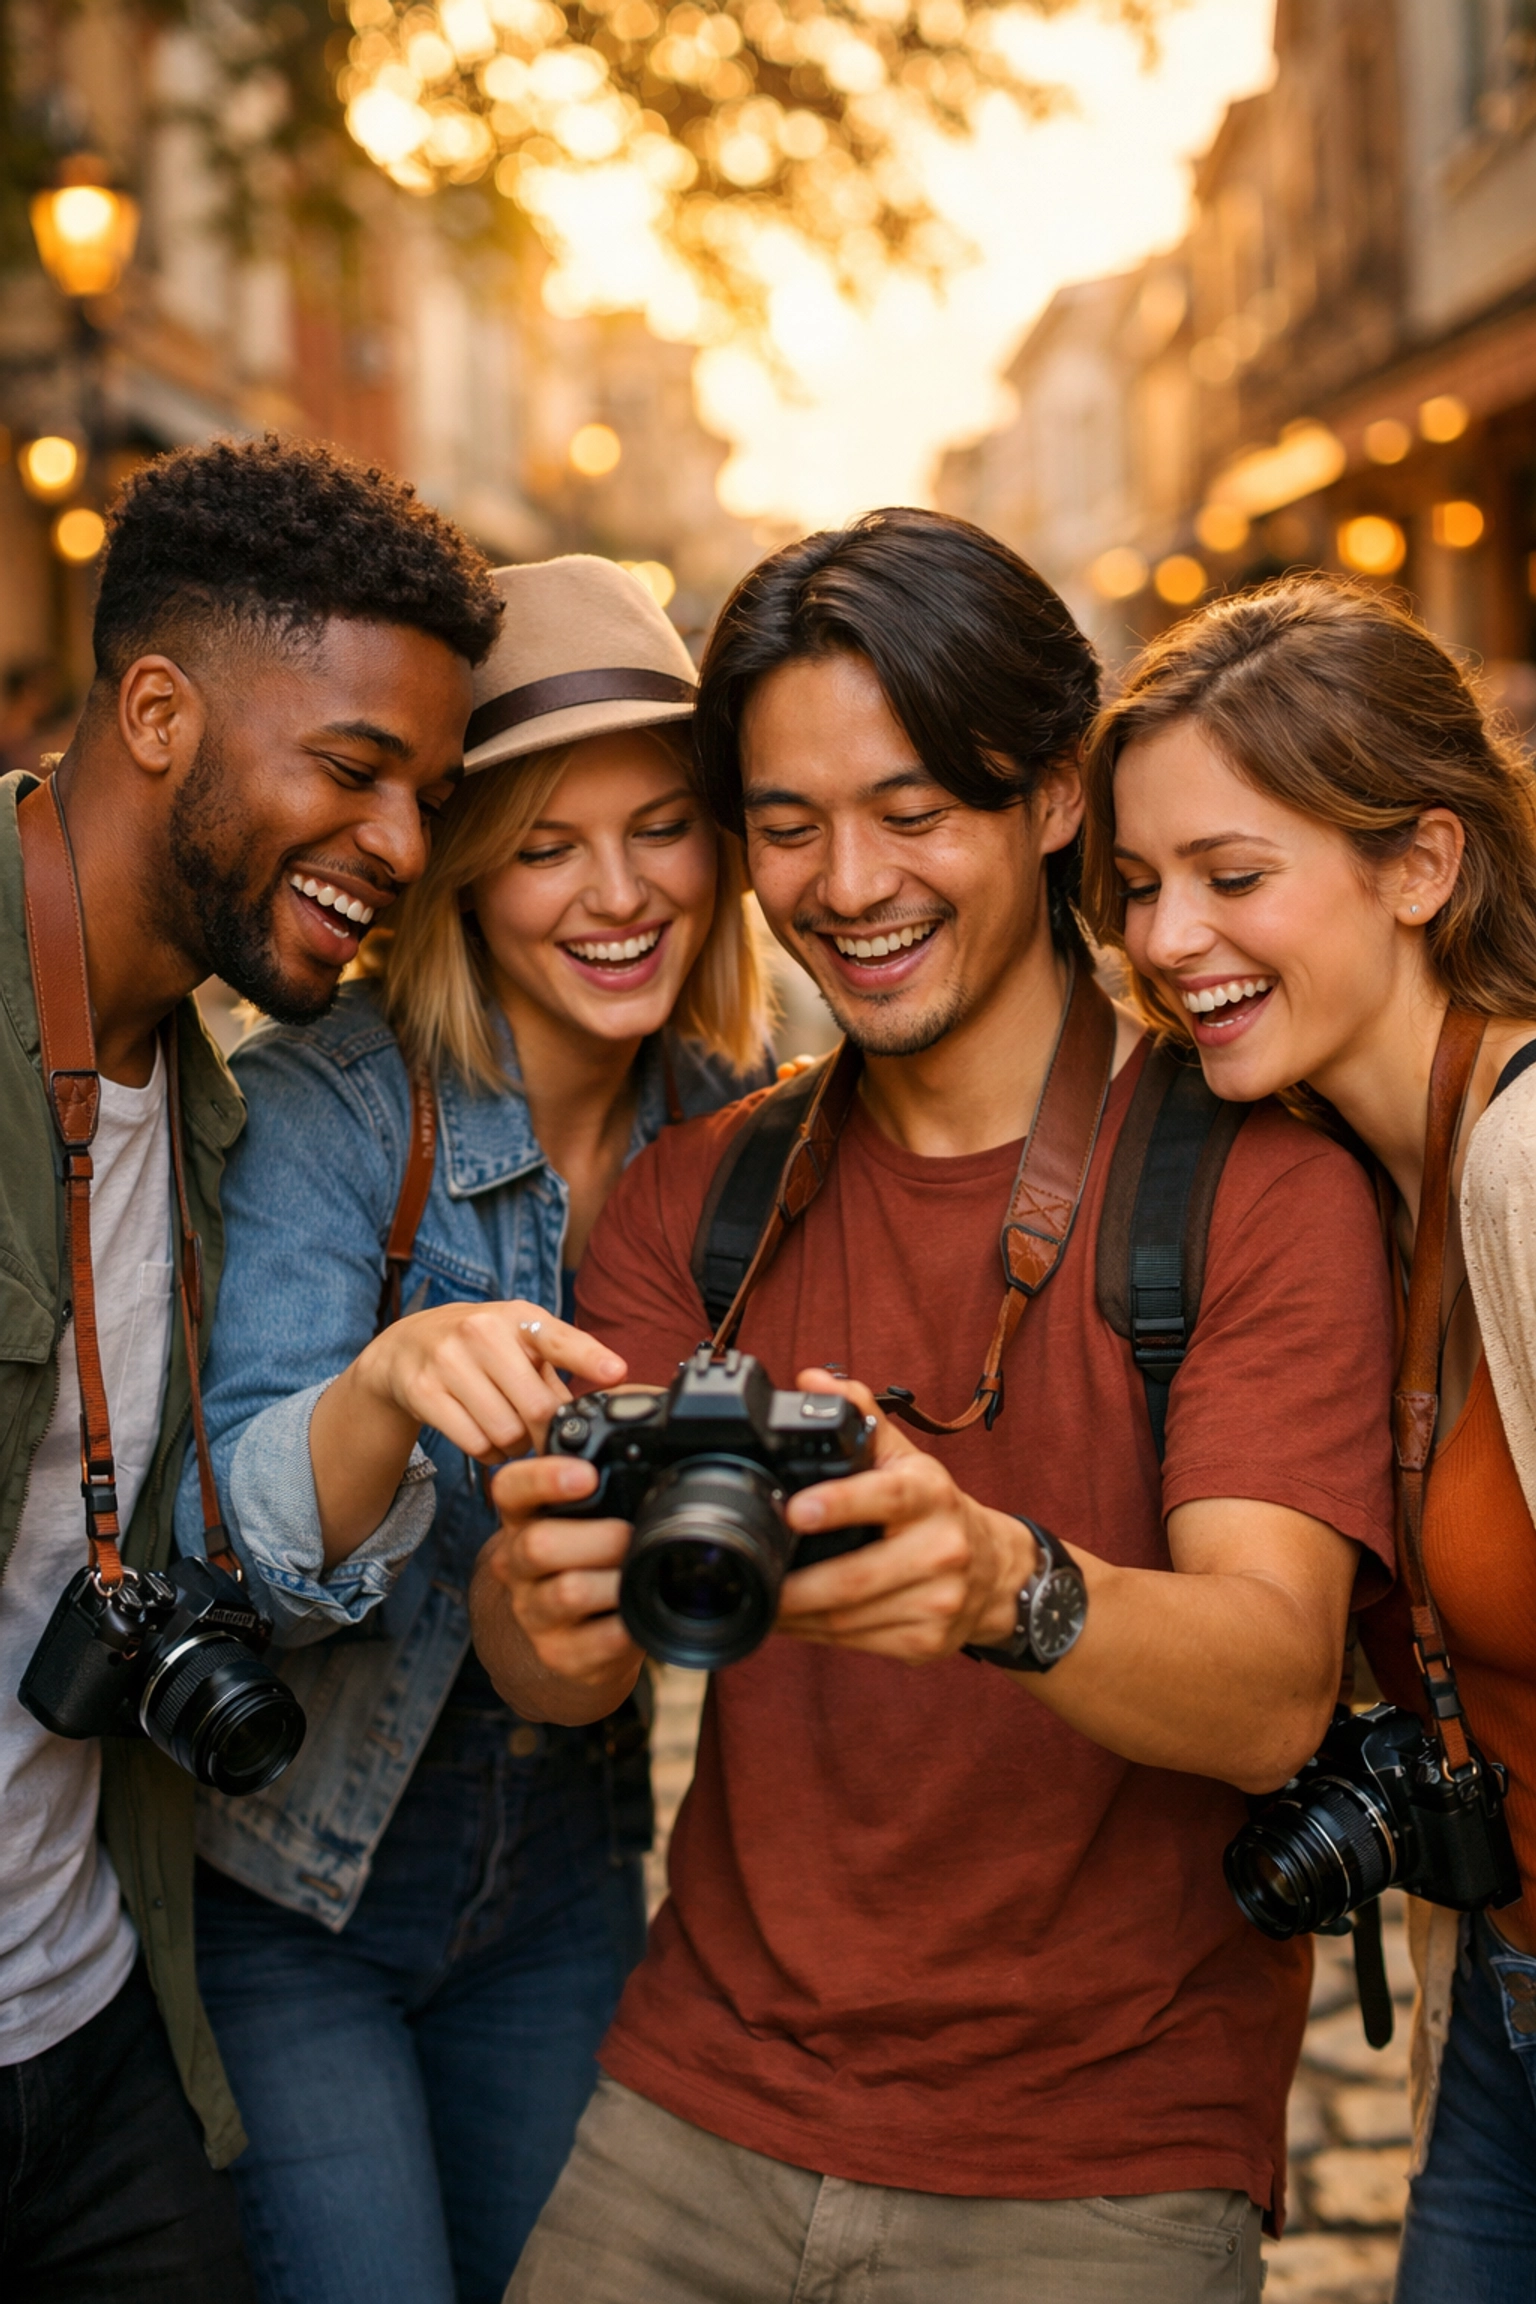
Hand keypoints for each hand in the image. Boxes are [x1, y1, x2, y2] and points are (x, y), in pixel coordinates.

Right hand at [354, 1301, 624, 1462]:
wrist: (407, 1346)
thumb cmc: (480, 1346)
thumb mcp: (520, 1342)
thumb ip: (557, 1371)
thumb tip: (586, 1414)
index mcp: (517, 1318)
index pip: (559, 1338)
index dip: (590, 1357)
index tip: (616, 1372)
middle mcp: (482, 1332)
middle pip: (536, 1408)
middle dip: (545, 1432)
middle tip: (540, 1435)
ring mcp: (448, 1360)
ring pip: (505, 1432)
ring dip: (515, 1447)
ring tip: (510, 1434)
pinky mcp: (423, 1391)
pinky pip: (474, 1443)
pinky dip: (488, 1453)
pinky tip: (485, 1438)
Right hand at [472, 1452, 644, 1718]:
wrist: (567, 1646)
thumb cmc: (585, 1563)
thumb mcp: (581, 1517)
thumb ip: (603, 1470)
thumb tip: (650, 1409)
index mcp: (524, 1519)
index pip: (510, 1488)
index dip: (544, 1478)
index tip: (587, 1474)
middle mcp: (520, 1566)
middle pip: (537, 1544)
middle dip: (598, 1537)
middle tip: (629, 1536)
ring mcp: (536, 1614)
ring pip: (567, 1593)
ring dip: (615, 1580)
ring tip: (638, 1573)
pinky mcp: (562, 1656)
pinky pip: (598, 1641)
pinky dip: (628, 1625)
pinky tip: (640, 1612)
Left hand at [775, 1372, 1041, 1661]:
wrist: (995, 1572)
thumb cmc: (936, 1509)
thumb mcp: (906, 1459)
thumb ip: (858, 1416)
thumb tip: (810, 1381)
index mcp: (930, 1495)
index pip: (885, 1497)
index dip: (839, 1505)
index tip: (795, 1511)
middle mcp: (941, 1550)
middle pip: (854, 1578)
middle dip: (795, 1585)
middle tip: (753, 1577)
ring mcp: (936, 1603)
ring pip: (848, 1620)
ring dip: (796, 1616)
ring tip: (761, 1601)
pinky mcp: (925, 1644)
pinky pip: (855, 1643)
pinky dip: (815, 1635)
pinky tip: (793, 1622)